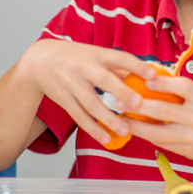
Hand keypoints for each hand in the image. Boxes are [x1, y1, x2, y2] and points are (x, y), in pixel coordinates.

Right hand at [20, 39, 153, 145]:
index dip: (136, 66)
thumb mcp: (96, 55)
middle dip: (122, 92)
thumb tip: (150, 76)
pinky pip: (78, 116)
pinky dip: (92, 128)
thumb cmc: (77, 58)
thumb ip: (120, 67)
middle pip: (104, 80)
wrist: (39, 60)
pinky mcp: (63, 99)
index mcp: (97, 54)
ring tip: (126, 131)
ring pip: (91, 103)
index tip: (153, 75)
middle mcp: (84, 68)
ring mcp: (72, 84)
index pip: (120, 58)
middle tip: (139, 105)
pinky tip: (106, 139)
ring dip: (108, 119)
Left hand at [121, 74, 192, 171]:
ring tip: (122, 119)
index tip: (146, 79)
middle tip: (120, 99)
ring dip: (136, 125)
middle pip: (162, 109)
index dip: (162, 82)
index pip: (182, 86)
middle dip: (137, 105)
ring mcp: (192, 137)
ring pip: (156, 131)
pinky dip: (148, 136)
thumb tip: (156, 83)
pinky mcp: (186, 151)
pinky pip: (162, 143)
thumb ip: (188, 95)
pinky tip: (139, 130)